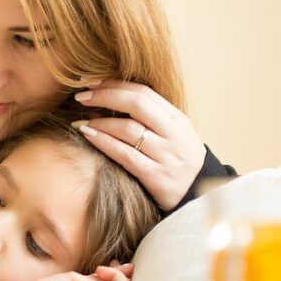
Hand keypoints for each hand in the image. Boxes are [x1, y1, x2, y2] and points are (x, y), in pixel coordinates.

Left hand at [74, 81, 205, 210]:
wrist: (198, 196)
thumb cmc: (176, 160)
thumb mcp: (174, 134)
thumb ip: (151, 117)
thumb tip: (111, 94)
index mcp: (178, 120)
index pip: (144, 93)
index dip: (115, 85)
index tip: (92, 84)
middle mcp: (174, 135)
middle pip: (137, 104)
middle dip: (105, 96)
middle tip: (82, 96)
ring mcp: (167, 156)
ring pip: (128, 130)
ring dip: (100, 122)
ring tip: (82, 121)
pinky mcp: (156, 177)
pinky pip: (125, 155)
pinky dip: (103, 142)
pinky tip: (88, 135)